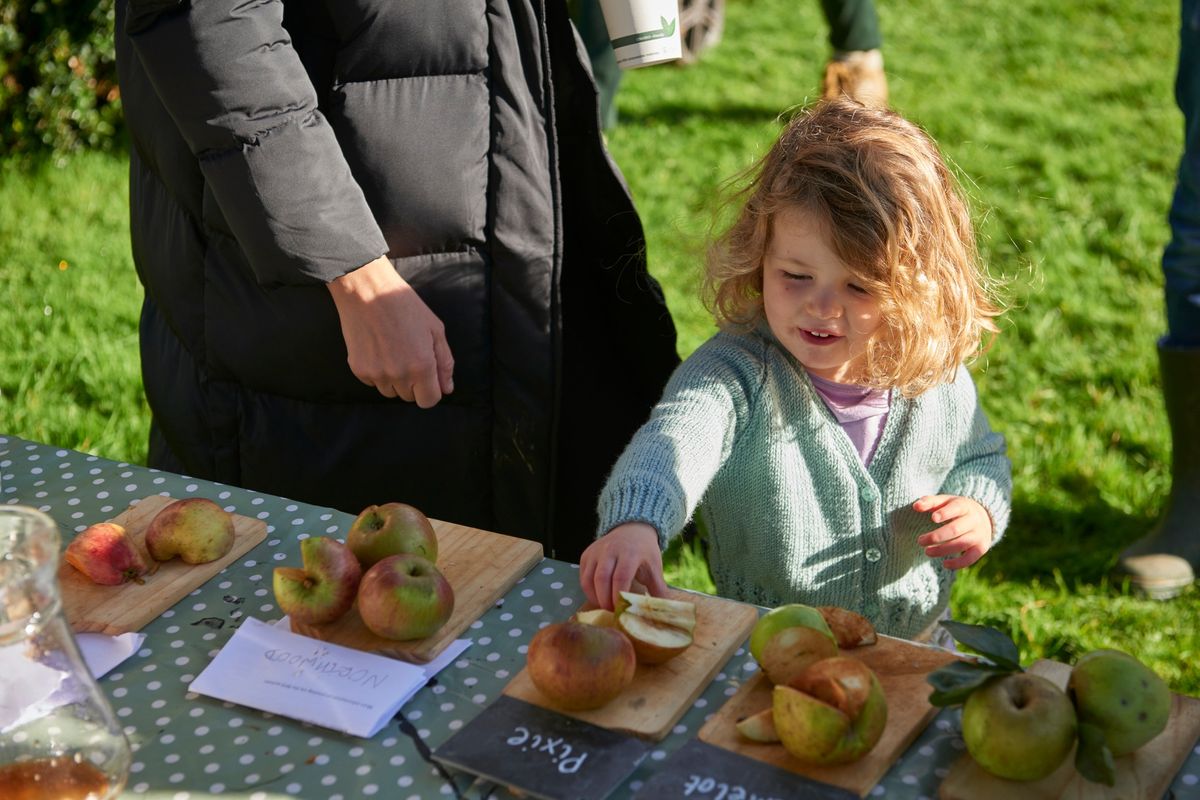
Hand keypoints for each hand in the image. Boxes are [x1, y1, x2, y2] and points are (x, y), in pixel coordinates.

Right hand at [328, 256, 454, 406]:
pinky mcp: (358, 370)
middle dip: (413, 383)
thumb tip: (447, 389)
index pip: (429, 401)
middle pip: (409, 397)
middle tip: (409, 355)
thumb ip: (444, 362)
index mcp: (421, 366)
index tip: (428, 376)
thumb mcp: (435, 329)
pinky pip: (372, 382)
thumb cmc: (405, 306)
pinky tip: (378, 349)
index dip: (431, 390)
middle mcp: (398, 375)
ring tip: (393, 351)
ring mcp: (376, 374)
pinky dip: (377, 372)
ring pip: (390, 392)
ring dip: (394, 379)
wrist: (367, 291)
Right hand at [579, 522, 669, 611]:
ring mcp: (596, 552)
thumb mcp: (655, 568)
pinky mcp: (586, 555)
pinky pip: (583, 577)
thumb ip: (658, 589)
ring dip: (595, 598)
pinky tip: (599, 598)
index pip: (621, 576)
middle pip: (602, 578)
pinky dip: (589, 591)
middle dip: (605, 600)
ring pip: (589, 579)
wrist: (632, 529)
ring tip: (605, 608)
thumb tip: (663, 611)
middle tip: (612, 613)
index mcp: (630, 552)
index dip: (618, 596)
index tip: (621, 610)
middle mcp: (610, 550)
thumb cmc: (644, 552)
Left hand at [913, 495, 993, 569]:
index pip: (956, 508)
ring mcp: (979, 534)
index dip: (945, 513)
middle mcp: (974, 520)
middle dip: (936, 536)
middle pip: (956, 529)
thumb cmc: (956, 508)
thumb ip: (930, 502)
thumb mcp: (945, 501)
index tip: (933, 518)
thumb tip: (916, 506)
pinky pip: (970, 558)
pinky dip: (958, 563)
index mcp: (964, 506)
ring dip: (943, 550)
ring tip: (927, 552)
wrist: (984, 516)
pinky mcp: (981, 548)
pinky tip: (944, 564)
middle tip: (920, 541)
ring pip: (961, 544)